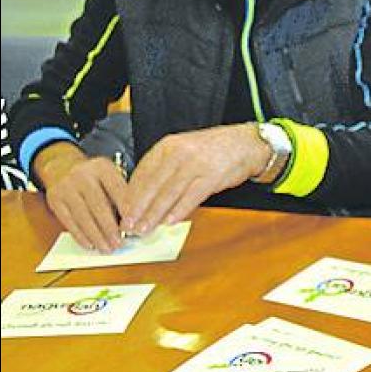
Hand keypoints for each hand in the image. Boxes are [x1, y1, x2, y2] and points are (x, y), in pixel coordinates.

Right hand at [35, 142, 129, 251]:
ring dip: (96, 235)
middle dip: (110, 227)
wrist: (62, 166)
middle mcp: (82, 175)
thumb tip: (135, 222)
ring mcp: (66, 187)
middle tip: (119, 243)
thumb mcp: (110, 175)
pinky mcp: (54, 200)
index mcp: (102, 167)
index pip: (117, 189)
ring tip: (107, 248)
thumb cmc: (94, 176)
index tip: (134, 226)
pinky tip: (90, 244)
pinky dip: (80, 235)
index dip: (126, 209)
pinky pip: (68, 221)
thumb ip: (122, 193)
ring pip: (83, 216)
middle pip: (98, 205)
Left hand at [122, 124, 268, 233]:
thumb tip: (146, 196)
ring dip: (154, 214)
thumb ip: (165, 170)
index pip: (142, 173)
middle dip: (138, 208)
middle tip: (128, 226)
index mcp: (168, 146)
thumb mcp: (184, 151)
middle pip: (152, 185)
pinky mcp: (213, 176)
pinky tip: (169, 222)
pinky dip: (179, 210)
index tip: (123, 212)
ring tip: (144, 228)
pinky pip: (192, 196)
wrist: (247, 143)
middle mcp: (180, 153)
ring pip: (169, 193)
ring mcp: (196, 164)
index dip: (131, 195)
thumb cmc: (215, 150)